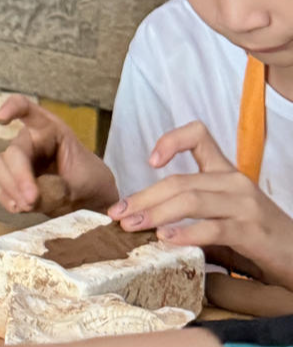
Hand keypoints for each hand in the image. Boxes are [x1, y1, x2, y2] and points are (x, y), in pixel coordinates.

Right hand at [0, 96, 118, 214]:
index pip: (26, 108)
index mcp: (50, 130)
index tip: (1, 119)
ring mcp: (18, 162)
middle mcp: (29, 142)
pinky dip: (7, 199)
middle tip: (32, 200)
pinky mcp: (12, 182)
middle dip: (20, 176)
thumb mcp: (87, 181)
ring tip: (30, 206)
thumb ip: (65, 187)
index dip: (11, 108)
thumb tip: (40, 197)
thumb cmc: (90, 181)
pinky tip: (20, 209)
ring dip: (11, 188)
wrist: (91, 201)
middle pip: (13, 151)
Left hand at [108, 120, 292, 288]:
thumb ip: (192, 211)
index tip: (149, 160)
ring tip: (133, 226)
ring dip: (155, 213)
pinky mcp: (251, 230)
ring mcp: (244, 204)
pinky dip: (186, 233)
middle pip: (178, 180)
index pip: (198, 134)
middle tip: (118, 212)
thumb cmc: (256, 237)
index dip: (170, 140)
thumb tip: (144, 216)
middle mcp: (234, 181)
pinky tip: (167, 240)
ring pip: (189, 200)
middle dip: (143, 196)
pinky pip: (212, 228)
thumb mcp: (223, 215)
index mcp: (226, 171)